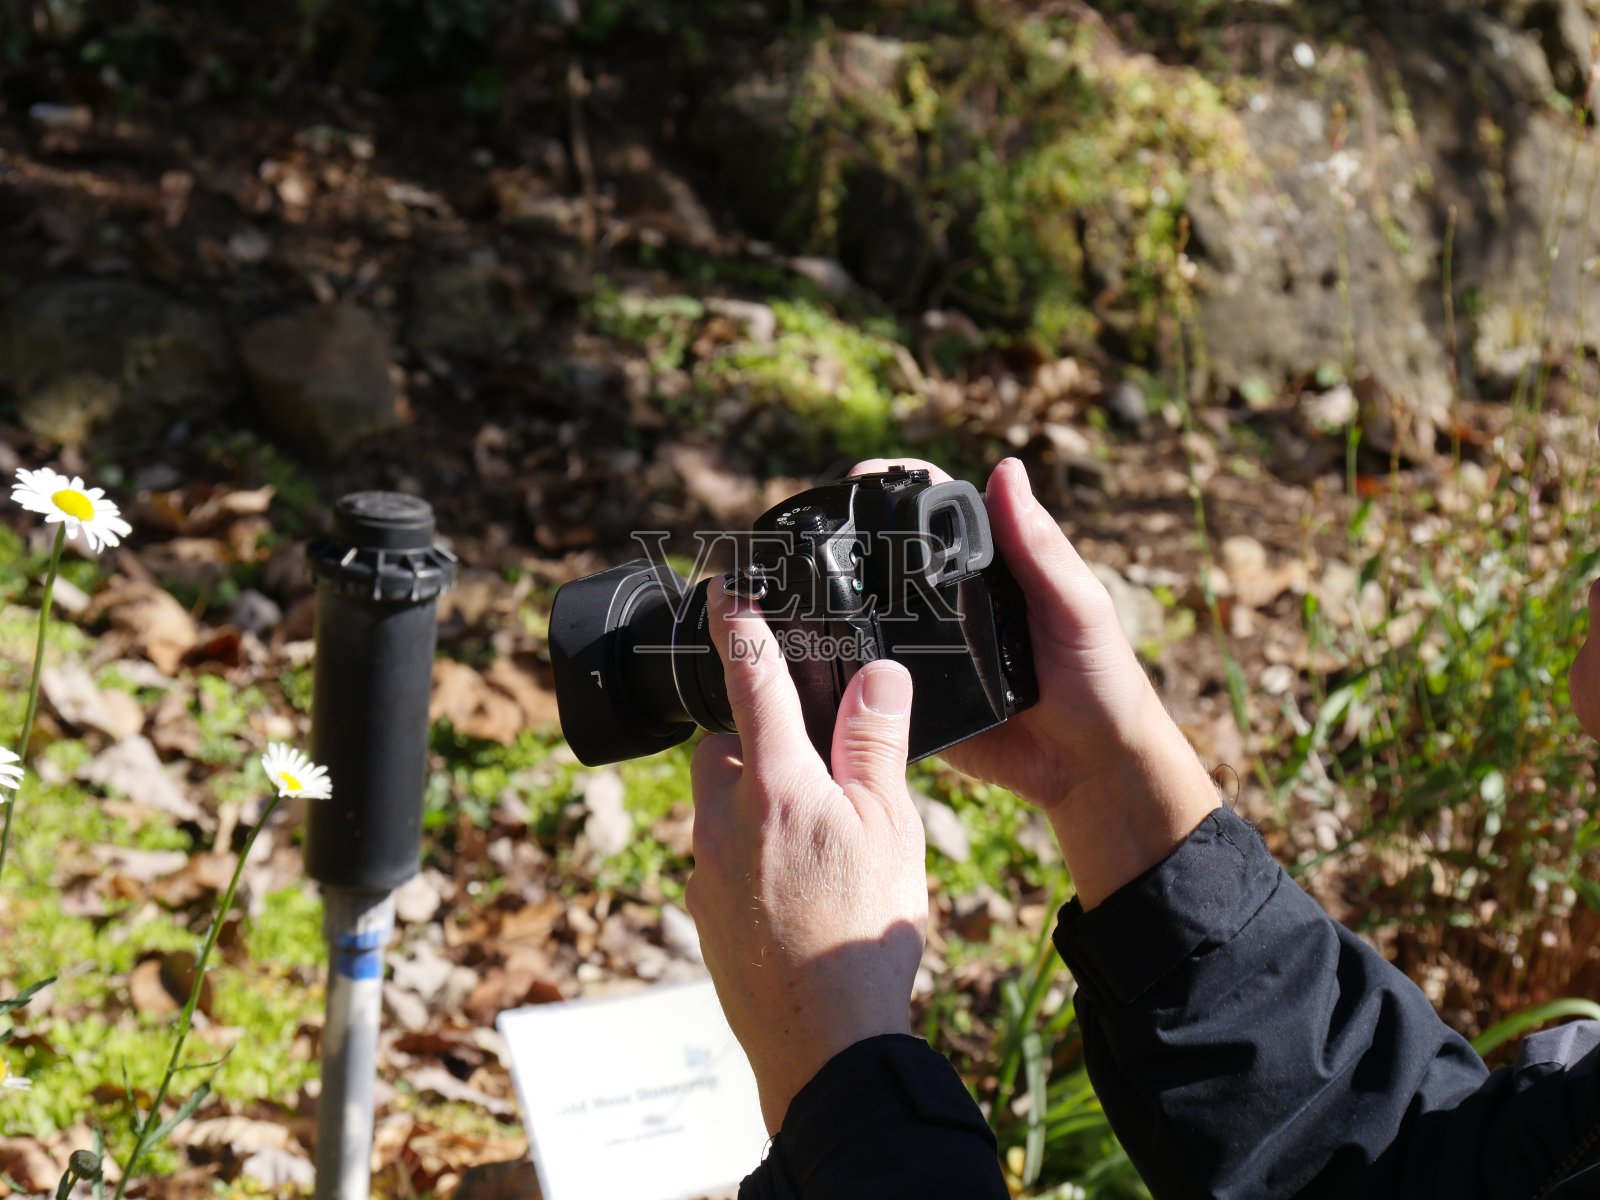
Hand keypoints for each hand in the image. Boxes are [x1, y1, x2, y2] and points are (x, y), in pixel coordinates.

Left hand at [687, 587, 927, 1133]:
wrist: (820, 1044)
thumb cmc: (861, 931)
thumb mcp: (890, 825)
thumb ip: (876, 742)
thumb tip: (877, 674)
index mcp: (773, 781)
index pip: (748, 677)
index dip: (738, 622)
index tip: (723, 585)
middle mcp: (722, 815)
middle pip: (723, 742)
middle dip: (753, 730)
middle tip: (808, 748)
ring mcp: (706, 866)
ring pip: (720, 799)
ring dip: (754, 791)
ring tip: (815, 827)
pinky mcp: (704, 909)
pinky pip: (721, 853)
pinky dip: (751, 847)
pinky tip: (798, 884)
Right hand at [850, 457, 1219, 906]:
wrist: (1091, 769)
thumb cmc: (1101, 680)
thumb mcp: (1076, 607)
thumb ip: (1039, 548)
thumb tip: (1006, 470)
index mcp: (995, 566)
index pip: (939, 510)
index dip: (898, 486)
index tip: (858, 479)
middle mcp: (956, 601)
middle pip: (892, 557)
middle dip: (851, 538)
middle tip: (810, 533)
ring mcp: (932, 649)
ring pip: (874, 615)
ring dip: (839, 601)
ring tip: (795, 586)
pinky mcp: (917, 700)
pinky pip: (874, 679)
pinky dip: (846, 666)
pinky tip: (814, 655)